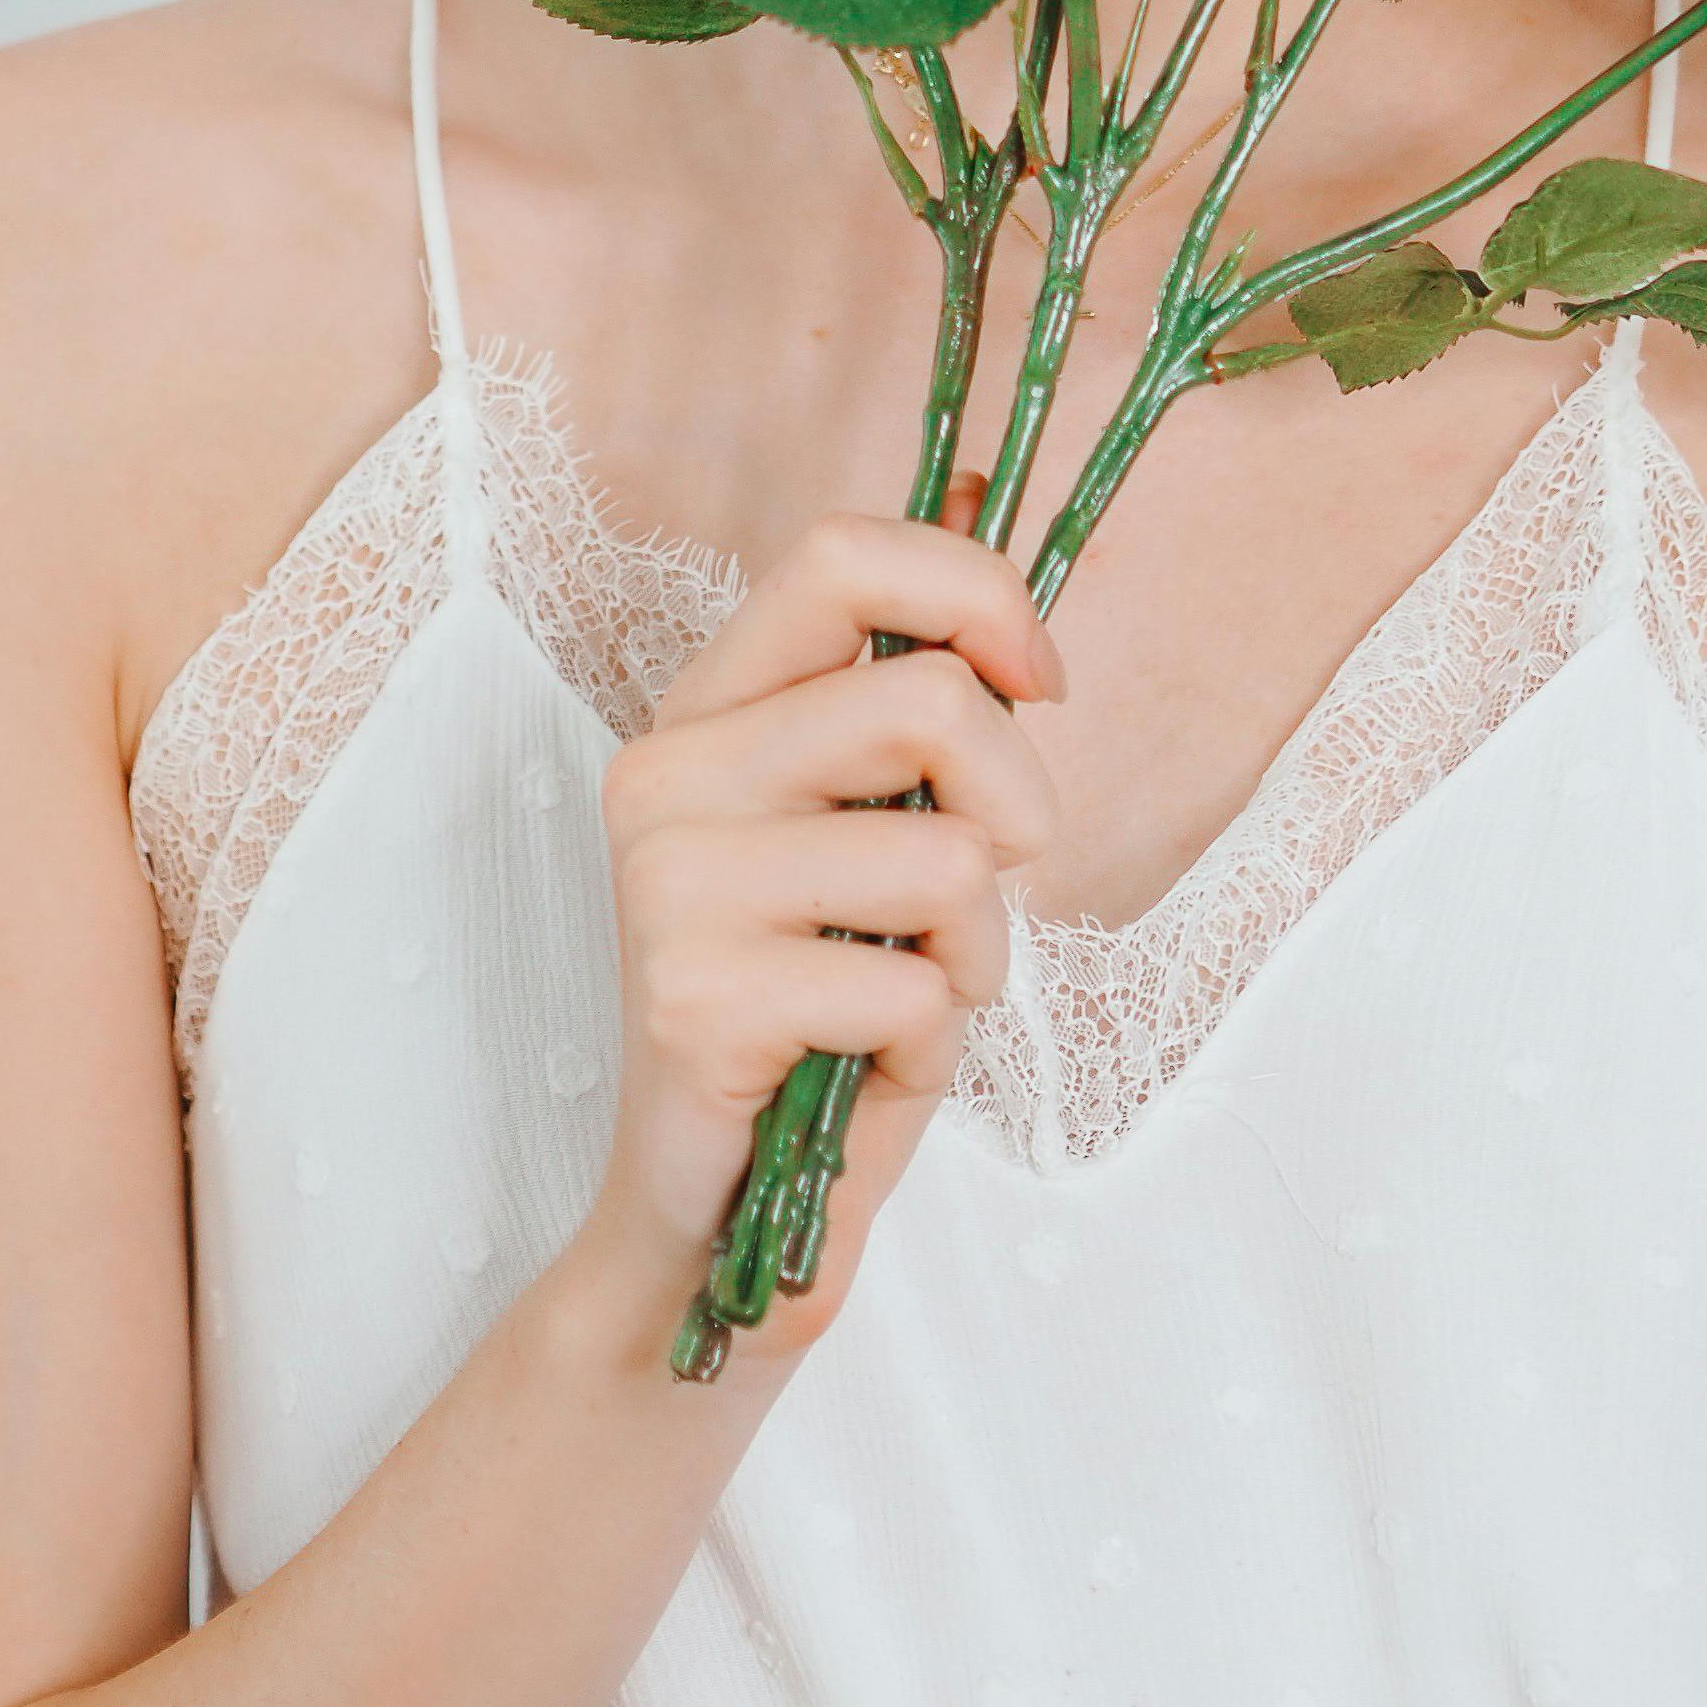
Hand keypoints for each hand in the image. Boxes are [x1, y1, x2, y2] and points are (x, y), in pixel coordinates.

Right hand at [563, 503, 1062, 1370]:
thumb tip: (981, 481)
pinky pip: (911, 990)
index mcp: (709, 708)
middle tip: (970, 896)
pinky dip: (930, 1043)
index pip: (841, 555)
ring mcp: (671, 882)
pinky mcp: (695, 997)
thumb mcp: (879, 828)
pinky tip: (860, 1068)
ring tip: (906, 999)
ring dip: (975, 952)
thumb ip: (918, 696)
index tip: (1037, 680)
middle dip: (1015, 806)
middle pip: (929, 702)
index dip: (973, 592)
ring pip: (945, 858)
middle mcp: (669, 773)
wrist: (707, 1224)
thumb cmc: (819, 1012)